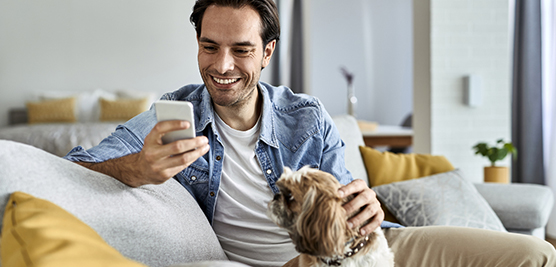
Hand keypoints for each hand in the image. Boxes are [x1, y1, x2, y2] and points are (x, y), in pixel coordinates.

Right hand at [77, 120, 208, 186]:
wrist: (138, 170)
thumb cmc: (151, 150)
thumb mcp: (154, 139)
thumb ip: (167, 134)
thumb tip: (189, 129)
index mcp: (149, 140)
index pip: (161, 128)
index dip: (174, 124)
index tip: (188, 123)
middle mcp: (152, 153)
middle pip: (177, 146)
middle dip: (194, 142)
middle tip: (204, 139)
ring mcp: (158, 166)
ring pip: (183, 159)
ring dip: (197, 152)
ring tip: (205, 146)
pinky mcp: (164, 176)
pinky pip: (182, 166)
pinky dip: (192, 159)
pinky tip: (197, 154)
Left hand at [339, 179, 383, 234]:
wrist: (361, 205)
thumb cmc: (348, 198)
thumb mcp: (343, 193)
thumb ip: (337, 194)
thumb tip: (324, 196)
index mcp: (360, 185)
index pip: (355, 185)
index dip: (347, 189)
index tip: (337, 194)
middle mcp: (370, 193)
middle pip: (364, 198)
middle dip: (352, 206)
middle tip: (342, 214)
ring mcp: (376, 204)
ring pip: (370, 210)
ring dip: (358, 219)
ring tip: (348, 226)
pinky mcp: (380, 214)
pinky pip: (377, 221)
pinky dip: (369, 227)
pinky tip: (360, 233)